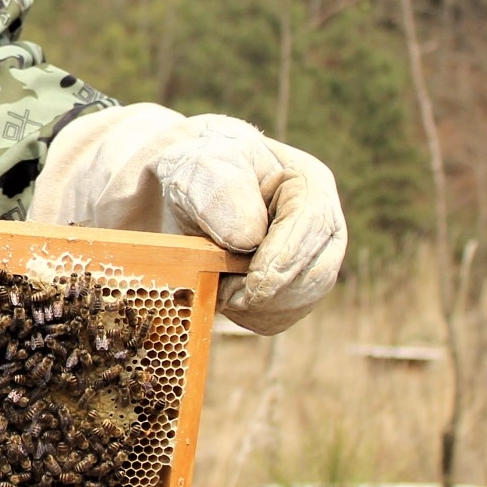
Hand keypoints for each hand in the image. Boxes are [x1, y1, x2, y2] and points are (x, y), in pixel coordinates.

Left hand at [30, 104, 345, 333]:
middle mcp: (317, 223)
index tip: (250, 283)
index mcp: (307, 183)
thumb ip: (219, 190)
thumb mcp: (195, 168)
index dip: (285, 260)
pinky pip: (277, 318)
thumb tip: (249, 236)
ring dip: (254, 306)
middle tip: (224, 291)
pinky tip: (220, 294)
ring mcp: (307, 258)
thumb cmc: (188, 172)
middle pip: (315, 273)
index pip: (313, 227)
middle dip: (268, 291)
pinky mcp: (286, 289)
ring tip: (216, 284)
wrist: (169, 197)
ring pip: (297, 301)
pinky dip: (248, 316)